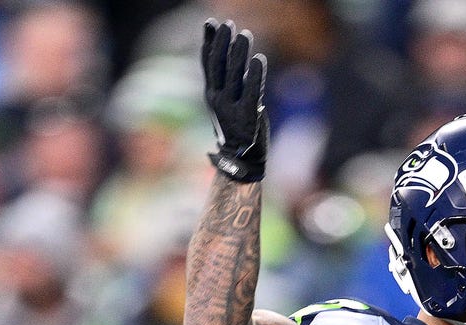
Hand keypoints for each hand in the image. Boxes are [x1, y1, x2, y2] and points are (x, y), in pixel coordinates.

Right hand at [202, 19, 267, 181]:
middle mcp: (217, 99)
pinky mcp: (248, 116)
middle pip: (217, 64)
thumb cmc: (238, 129)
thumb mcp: (228, 103)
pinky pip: (251, 91)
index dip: (209, 42)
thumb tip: (234, 58)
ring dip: (238, 53)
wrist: (241, 161)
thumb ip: (230, 83)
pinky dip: (254, 74)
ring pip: (233, 75)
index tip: (211, 23)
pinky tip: (258, 59)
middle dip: (222, 42)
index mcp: (211, 94)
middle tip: (229, 24)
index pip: (207, 63)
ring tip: (244, 35)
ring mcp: (231, 108)